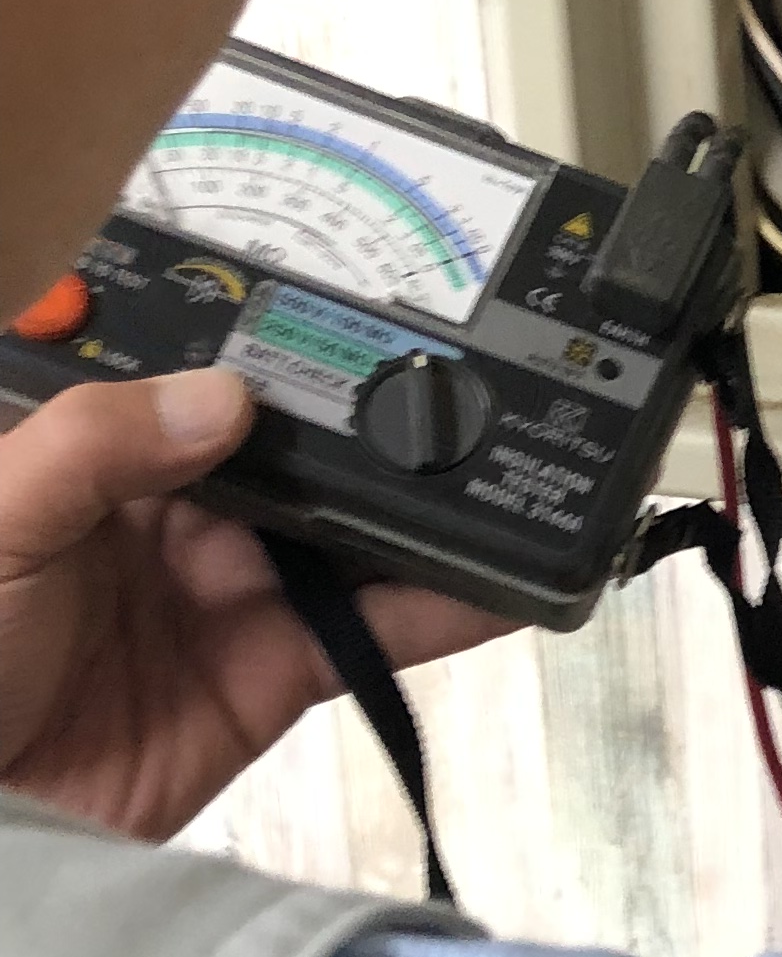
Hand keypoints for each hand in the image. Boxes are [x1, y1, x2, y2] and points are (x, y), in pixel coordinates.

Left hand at [0, 371, 501, 842]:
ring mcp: (232, 591)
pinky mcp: (275, 674)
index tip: (352, 281)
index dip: (268, 329)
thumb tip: (229, 395)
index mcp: (97, 456)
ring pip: (350, 528)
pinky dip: (450, 605)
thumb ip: (92, 446)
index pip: (196, 374)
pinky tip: (512, 575)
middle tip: (472, 357)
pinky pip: (375, 630)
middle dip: (373, 405)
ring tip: (514, 450)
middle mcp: (175, 512)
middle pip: (295, 444)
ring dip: (426, 498)